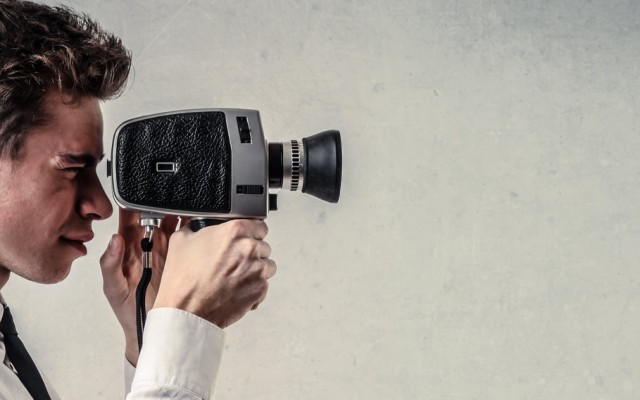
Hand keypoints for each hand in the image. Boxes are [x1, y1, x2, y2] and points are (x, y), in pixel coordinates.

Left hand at [99, 209, 183, 365]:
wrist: (149, 331)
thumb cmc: (127, 312)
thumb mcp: (113, 289)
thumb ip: (110, 264)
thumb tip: (114, 239)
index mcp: (127, 249)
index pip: (129, 220)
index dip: (132, 205)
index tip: (139, 193)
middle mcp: (146, 247)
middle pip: (153, 217)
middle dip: (158, 204)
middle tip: (166, 195)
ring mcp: (165, 252)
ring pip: (171, 224)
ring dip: (176, 213)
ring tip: (182, 203)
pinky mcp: (181, 259)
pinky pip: (186, 238)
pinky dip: (191, 227)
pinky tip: (194, 219)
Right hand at [153, 219, 276, 327]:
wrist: (185, 311)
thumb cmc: (183, 279)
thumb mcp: (180, 241)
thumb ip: (195, 227)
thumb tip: (196, 224)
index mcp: (233, 231)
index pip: (259, 225)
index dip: (251, 232)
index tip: (246, 239)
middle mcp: (248, 248)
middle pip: (264, 246)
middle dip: (252, 253)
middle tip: (235, 262)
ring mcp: (257, 270)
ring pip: (267, 265)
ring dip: (256, 270)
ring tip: (236, 277)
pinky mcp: (260, 289)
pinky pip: (264, 284)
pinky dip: (253, 287)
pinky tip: (236, 289)